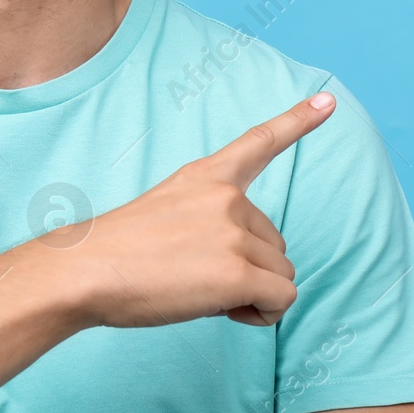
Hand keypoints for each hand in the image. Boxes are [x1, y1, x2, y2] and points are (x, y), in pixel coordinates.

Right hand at [55, 91, 336, 328]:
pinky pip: (281, 298)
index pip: (259, 141)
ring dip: (253, 293)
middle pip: (275, 243)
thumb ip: (210, 226)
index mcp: (206, 177)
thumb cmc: (116, 256)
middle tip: (197, 279)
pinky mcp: (238, 271)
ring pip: (280, 274)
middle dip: (248, 270)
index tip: (328, 99)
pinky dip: (262, 313)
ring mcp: (234, 232)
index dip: (298, 120)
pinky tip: (226, 310)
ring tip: (201, 294)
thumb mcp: (165, 216)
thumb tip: (246, 273)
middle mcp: (227, 197)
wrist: (84, 271)